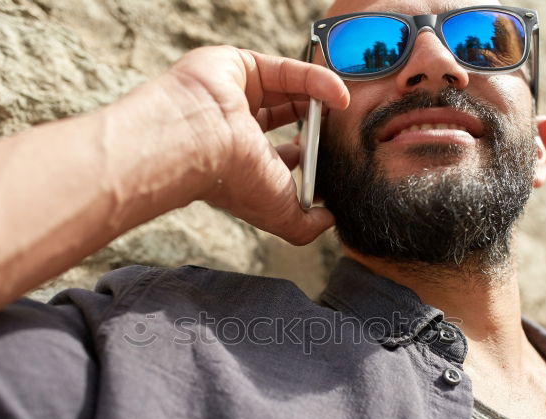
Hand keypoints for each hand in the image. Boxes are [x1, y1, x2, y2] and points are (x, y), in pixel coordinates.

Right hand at [161, 46, 349, 244]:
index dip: (305, 155)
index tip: (328, 158)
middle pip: (284, 116)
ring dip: (320, 97)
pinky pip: (286, 69)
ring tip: (344, 108)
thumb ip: (307, 226)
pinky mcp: (240, 65)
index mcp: (240, 161)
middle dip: (315, 121)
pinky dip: (317, 80)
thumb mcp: (281, 214)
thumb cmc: (235, 181)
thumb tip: (329, 219)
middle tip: (338, 127)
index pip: (276, 154)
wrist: (201, 142)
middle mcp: (236, 127)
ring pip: (287, 89)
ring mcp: (236, 94)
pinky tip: (340, 96)